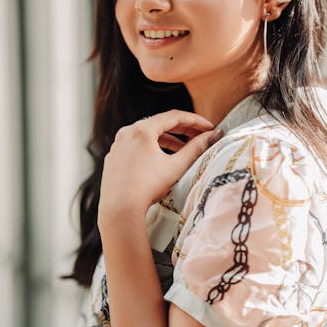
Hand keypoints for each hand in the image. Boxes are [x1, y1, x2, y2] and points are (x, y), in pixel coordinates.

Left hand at [98, 109, 222, 221]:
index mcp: (142, 129)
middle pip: (160, 124)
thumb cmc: (148, 187)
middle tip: (200, 136)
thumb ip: (196, 148)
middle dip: (182, 130)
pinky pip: (135, 148)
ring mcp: (117, 145)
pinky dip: (150, 150)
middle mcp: (126, 132)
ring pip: (146, 137)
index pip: (174, 117)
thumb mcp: (176, 166)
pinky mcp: (112, 158)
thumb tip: (214, 136)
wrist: (120, 209)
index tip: (210, 127)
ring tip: (183, 151)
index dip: (195, 121)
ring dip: (167, 141)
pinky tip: (160, 162)